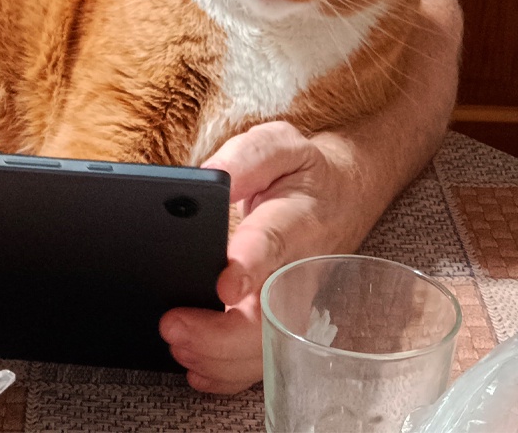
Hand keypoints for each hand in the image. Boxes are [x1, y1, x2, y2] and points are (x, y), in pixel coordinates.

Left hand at [158, 121, 377, 393]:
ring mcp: (293, 302)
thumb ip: (244, 157)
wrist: (345, 195)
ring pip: (263, 349)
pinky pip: (260, 360)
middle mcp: (297, 269)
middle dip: (218, 332)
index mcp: (295, 218)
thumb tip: (206, 176)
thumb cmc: (304, 172)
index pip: (273, 243)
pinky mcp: (285, 320)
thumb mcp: (279, 144)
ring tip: (176, 344)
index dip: (249, 266)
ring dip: (218, 358)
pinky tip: (197, 368)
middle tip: (172, 324)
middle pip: (266, 316)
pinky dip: (227, 374)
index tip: (224, 284)